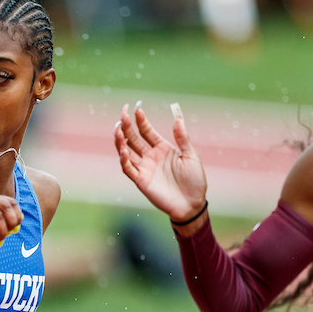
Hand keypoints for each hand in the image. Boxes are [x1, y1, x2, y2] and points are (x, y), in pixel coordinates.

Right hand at [113, 103, 207, 224]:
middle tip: (122, 113)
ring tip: (117, 129)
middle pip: (133, 138)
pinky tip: (123, 149)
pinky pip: (128, 168)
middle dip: (126, 126)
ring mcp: (144, 168)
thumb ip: (182, 137)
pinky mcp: (141, 181)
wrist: (192, 203)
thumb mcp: (191, 155)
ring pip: (126, 151)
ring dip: (120, 141)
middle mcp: (150, 156)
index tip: (136, 107)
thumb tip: (177, 117)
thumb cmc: (194, 180)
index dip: (140, 119)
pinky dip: (124, 159)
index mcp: (162, 148)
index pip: (146, 130)